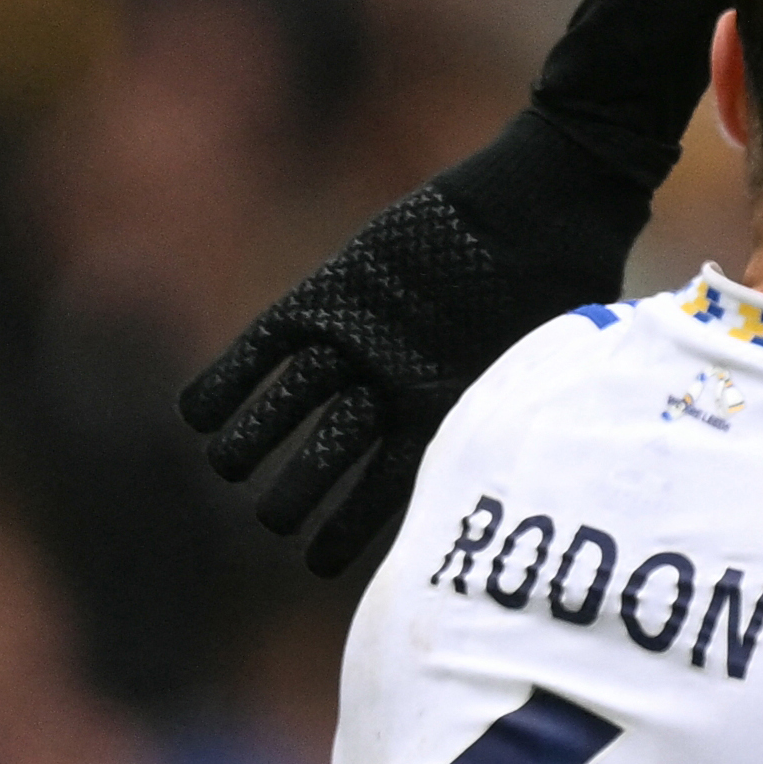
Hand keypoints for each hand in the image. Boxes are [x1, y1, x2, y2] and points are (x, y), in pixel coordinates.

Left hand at [180, 113, 648, 576]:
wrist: (545, 200)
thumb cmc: (566, 279)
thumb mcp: (559, 366)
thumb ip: (533, 420)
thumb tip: (556, 488)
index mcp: (444, 411)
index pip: (385, 491)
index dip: (348, 530)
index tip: (316, 564)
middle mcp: (394, 383)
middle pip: (331, 452)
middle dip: (298, 492)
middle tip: (274, 520)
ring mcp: (360, 339)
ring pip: (293, 403)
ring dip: (257, 437)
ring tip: (226, 465)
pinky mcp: (330, 293)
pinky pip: (267, 342)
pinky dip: (231, 377)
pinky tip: (196, 413)